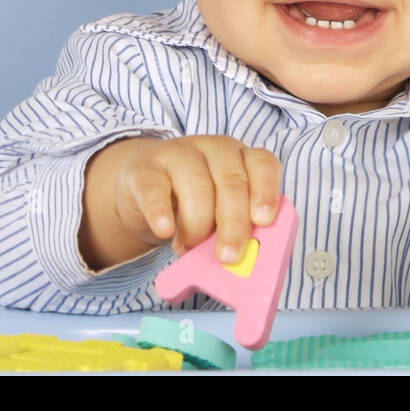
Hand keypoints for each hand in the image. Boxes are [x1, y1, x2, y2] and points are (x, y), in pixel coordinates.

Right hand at [113, 135, 283, 262]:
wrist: (144, 192)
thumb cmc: (192, 206)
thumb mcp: (218, 215)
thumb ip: (233, 230)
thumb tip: (241, 261)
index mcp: (241, 158)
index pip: (262, 164)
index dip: (266, 191)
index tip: (264, 221)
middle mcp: (214, 149)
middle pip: (231, 180)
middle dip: (233, 222)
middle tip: (228, 256)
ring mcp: (178, 153)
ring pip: (196, 184)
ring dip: (197, 224)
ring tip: (189, 248)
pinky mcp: (144, 167)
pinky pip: (154, 188)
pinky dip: (161, 212)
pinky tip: (165, 231)